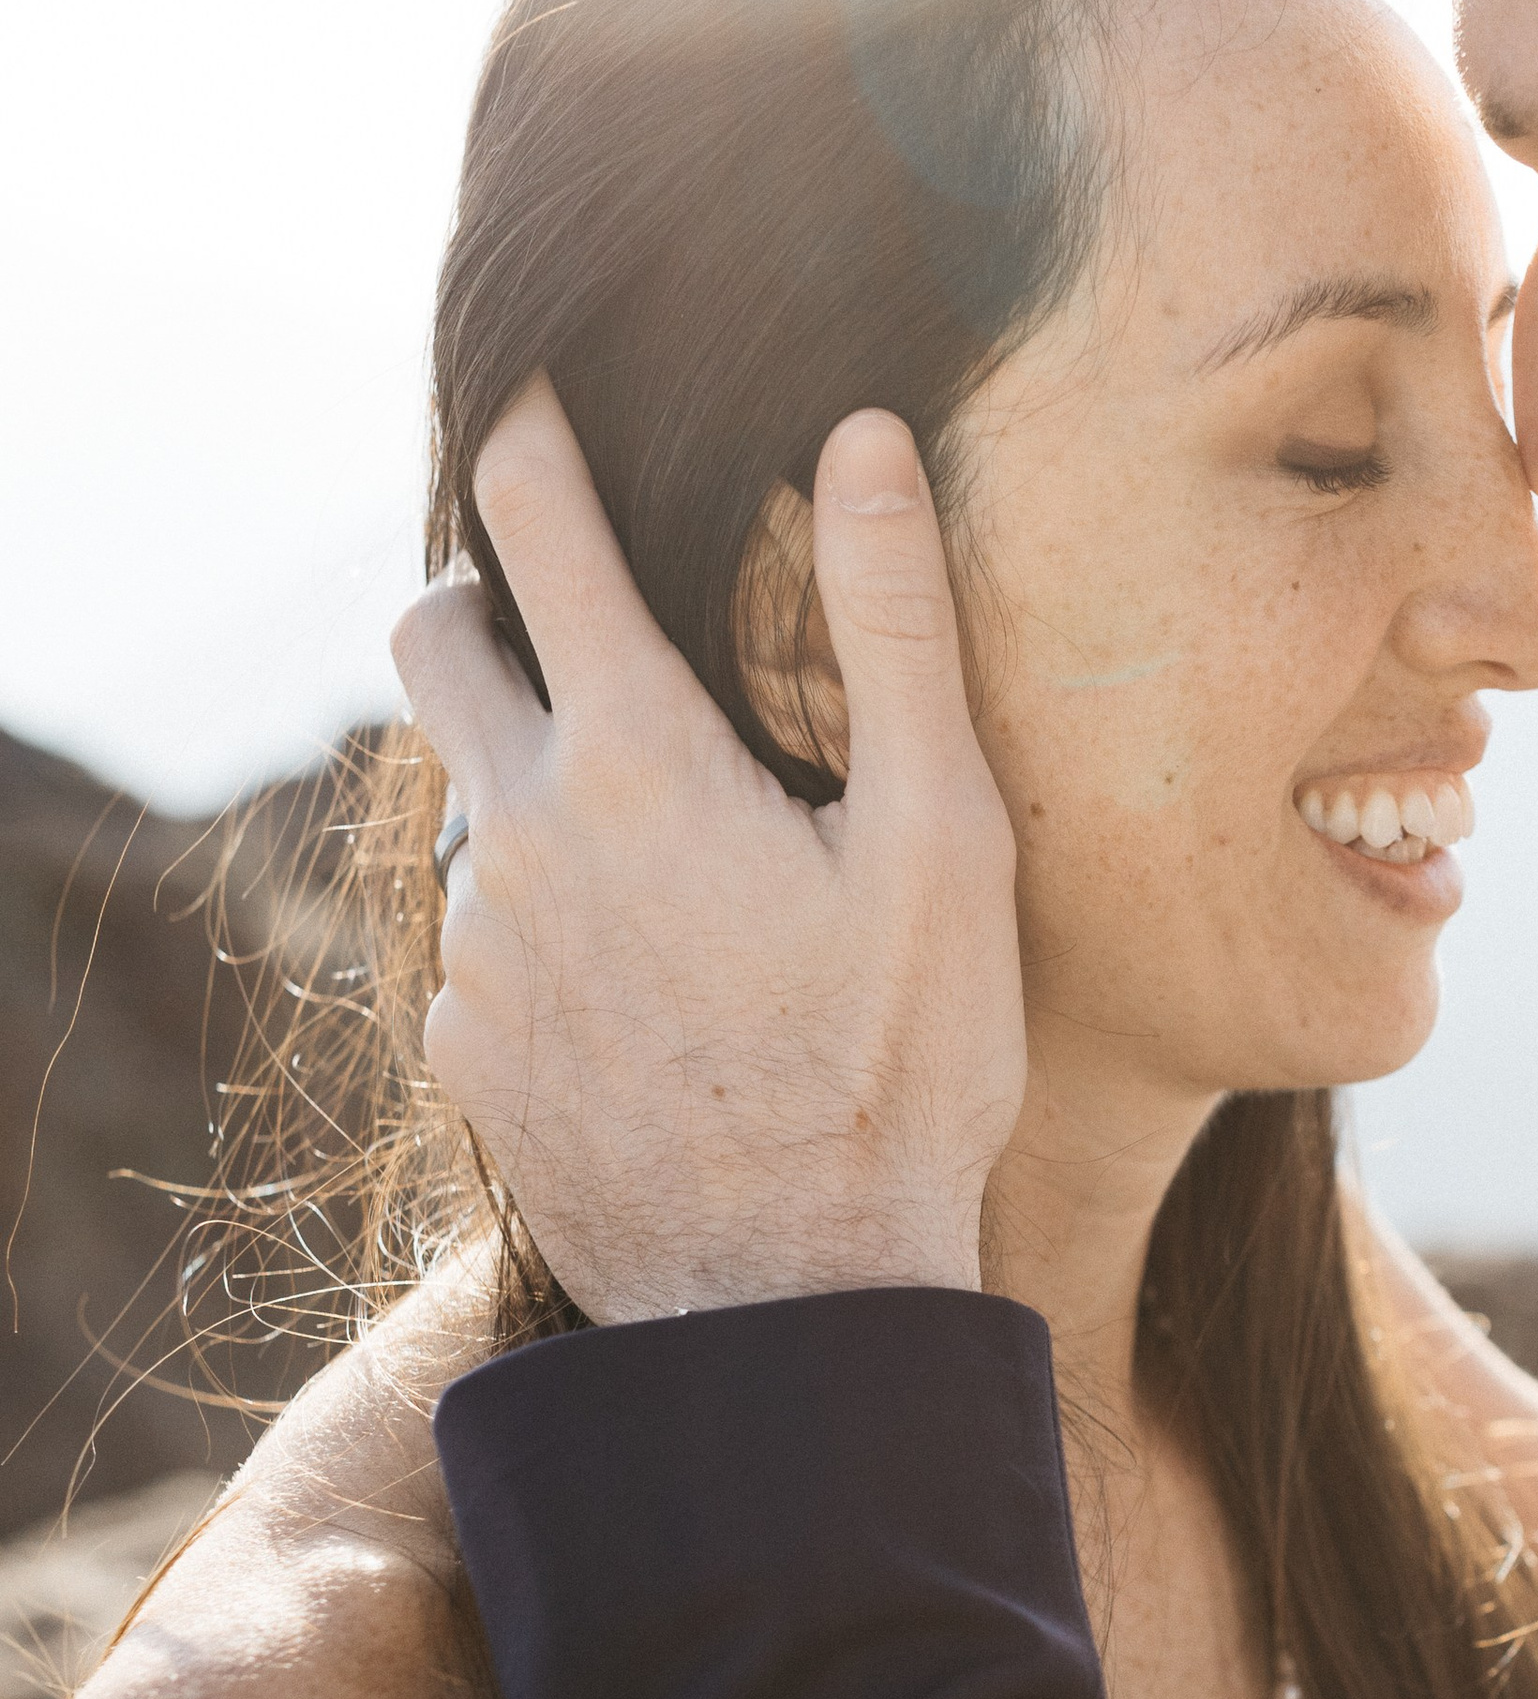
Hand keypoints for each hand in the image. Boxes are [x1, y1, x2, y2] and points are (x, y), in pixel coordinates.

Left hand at [392, 381, 1023, 1322]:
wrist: (793, 1307)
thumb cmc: (898, 1074)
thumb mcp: (942, 842)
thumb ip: (897, 629)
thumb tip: (863, 439)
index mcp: (636, 759)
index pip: (534, 523)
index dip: (533, 430)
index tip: (543, 391)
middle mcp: (522, 836)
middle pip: (434, 638)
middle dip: (487, 593)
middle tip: (579, 615)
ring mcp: (480, 950)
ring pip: (470, 800)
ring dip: (540, 783)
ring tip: (671, 856)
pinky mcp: (466, 1047)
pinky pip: (483, 936)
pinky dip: (547, 917)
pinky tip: (652, 982)